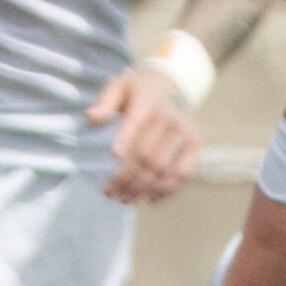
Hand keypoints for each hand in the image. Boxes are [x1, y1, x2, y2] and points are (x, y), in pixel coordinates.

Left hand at [86, 64, 202, 205]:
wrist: (174, 85)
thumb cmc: (137, 90)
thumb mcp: (118, 87)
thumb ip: (104, 102)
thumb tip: (90, 117)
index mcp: (148, 101)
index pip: (137, 122)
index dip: (126, 139)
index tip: (113, 156)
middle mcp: (170, 117)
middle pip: (147, 154)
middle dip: (126, 177)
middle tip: (108, 192)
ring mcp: (185, 132)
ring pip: (164, 168)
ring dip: (142, 188)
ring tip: (123, 199)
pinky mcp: (195, 144)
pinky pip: (183, 173)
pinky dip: (166, 190)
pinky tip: (148, 199)